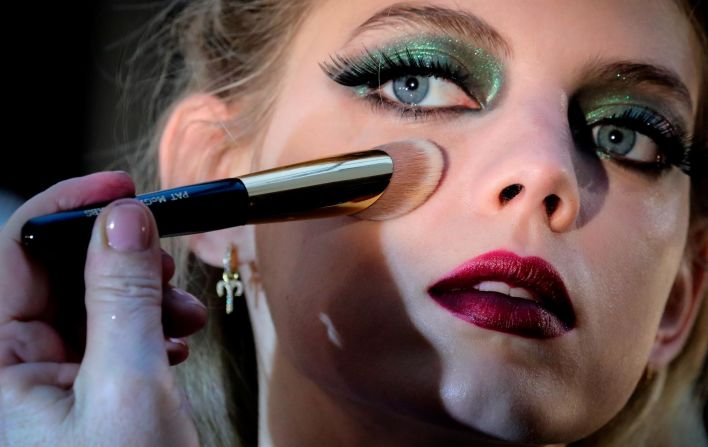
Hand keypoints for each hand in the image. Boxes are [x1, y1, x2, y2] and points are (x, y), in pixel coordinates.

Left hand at [0, 172, 206, 445]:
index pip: (12, 253)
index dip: (70, 207)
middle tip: (165, 260)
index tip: (123, 186)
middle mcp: (3, 374)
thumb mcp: (131, 388)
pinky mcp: (70, 399)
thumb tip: (125, 222)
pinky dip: (142, 330)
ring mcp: (36, 388)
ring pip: (83, 305)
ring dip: (140, 298)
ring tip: (184, 317)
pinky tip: (171, 341)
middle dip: (118, 260)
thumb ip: (123, 297)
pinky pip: (100, 339)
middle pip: (52, 275)